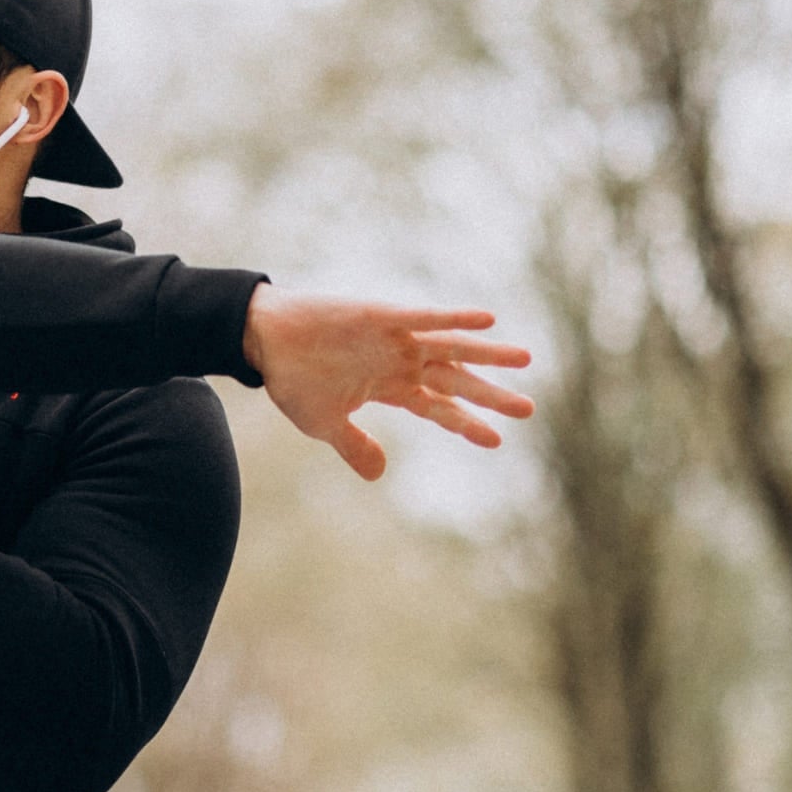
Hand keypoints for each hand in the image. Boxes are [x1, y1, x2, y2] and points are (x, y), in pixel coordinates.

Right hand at [241, 283, 533, 480]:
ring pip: (451, 347)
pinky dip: (454, 319)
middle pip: (454, 379)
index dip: (466, 422)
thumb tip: (380, 475)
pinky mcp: (382, 315)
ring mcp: (394, 337)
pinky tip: (486, 321)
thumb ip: (355, 446)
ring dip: (487, 353)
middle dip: (490, 394)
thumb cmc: (292, 378)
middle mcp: (399, 361)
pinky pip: (425, 317)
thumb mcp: (325, 423)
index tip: (497, 440)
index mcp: (388, 386)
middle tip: (527, 409)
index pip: (437, 407)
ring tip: (524, 359)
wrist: (264, 339)